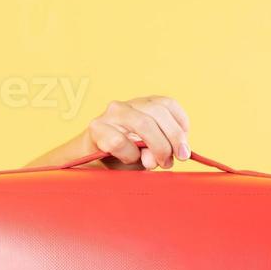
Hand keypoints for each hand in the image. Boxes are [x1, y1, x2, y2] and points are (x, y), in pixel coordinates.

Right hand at [26, 96, 190, 170]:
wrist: (85, 166)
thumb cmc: (119, 160)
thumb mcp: (146, 154)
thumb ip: (158, 153)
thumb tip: (159, 158)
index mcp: (140, 105)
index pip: (167, 104)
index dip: (180, 125)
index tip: (185, 148)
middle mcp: (125, 105)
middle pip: (158, 113)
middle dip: (172, 139)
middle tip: (173, 161)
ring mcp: (109, 115)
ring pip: (143, 123)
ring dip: (156, 146)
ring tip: (154, 164)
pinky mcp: (95, 129)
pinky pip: (120, 141)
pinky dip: (129, 154)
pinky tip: (127, 160)